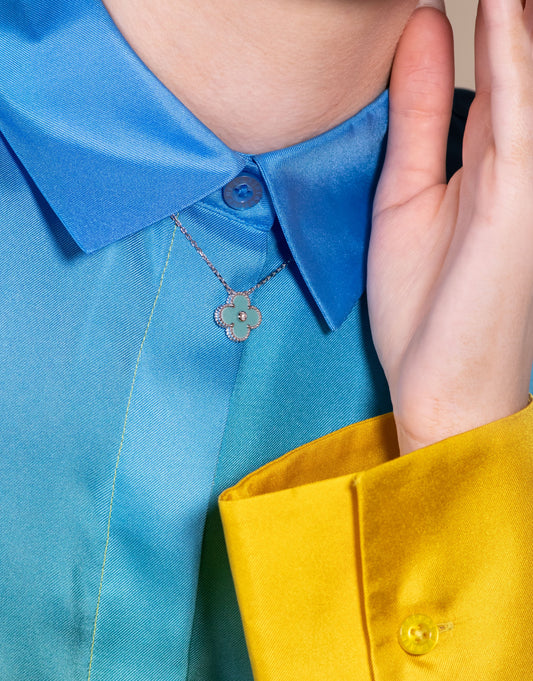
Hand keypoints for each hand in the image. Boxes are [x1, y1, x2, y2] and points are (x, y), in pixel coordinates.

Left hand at [368, 0, 532, 454]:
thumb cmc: (426, 306)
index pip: (495, 63)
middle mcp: (515, 159)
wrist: (439, 385)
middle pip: (517, 62)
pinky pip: (516, 120)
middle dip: (509, 15)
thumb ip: (413, 115)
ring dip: (517, 25)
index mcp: (487, 159)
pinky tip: (504, 9)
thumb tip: (416, 30)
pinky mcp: (517, 201)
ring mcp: (523, 179)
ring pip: (525, 80)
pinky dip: (512, 61)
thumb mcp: (402, 195)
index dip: (487, 14)